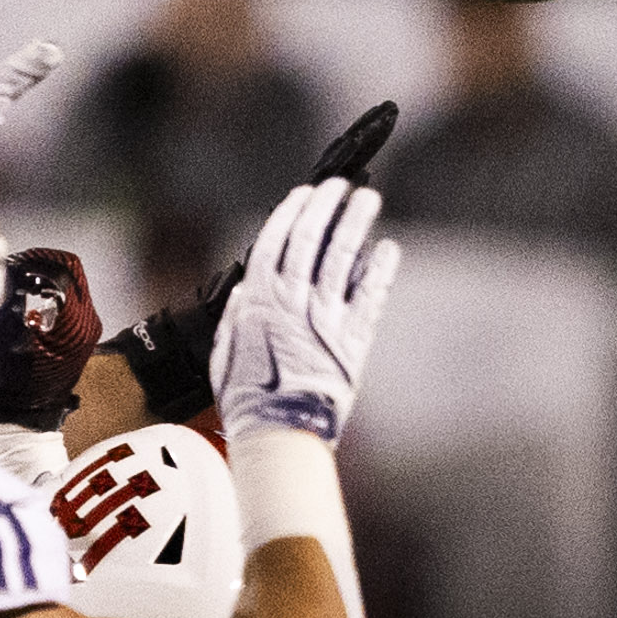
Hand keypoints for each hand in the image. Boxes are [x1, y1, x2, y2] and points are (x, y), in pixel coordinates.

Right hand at [0, 249, 101, 429]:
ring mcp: (88, 324)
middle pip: (72, 268)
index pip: (65, 270)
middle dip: (41, 261)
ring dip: (44, 272)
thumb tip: (5, 272)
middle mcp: (89, 320)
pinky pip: (68, 293)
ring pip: (71, 278)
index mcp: (76, 322)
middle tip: (15, 265)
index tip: (12, 263)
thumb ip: (9, 303)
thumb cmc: (18, 384)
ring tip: (18, 278)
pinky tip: (27, 293)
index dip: (36, 260)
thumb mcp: (7, 339)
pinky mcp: (81, 328)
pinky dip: (48, 285)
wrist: (30, 414)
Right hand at [210, 181, 399, 442]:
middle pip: (311, 240)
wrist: (279, 431)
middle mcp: (293, 300)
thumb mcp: (227, 350)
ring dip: (355, 224)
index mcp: (258, 299)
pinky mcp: (353, 338)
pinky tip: (389, 247)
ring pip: (342, 258)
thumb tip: (246, 288)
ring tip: (368, 199)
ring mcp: (326, 317)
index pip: (276, 241)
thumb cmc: (248, 397)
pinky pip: (370, 295)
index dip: (292, 213)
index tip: (304, 193)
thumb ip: (237, 315)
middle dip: (326, 207)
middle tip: (341, 186)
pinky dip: (379, 268)